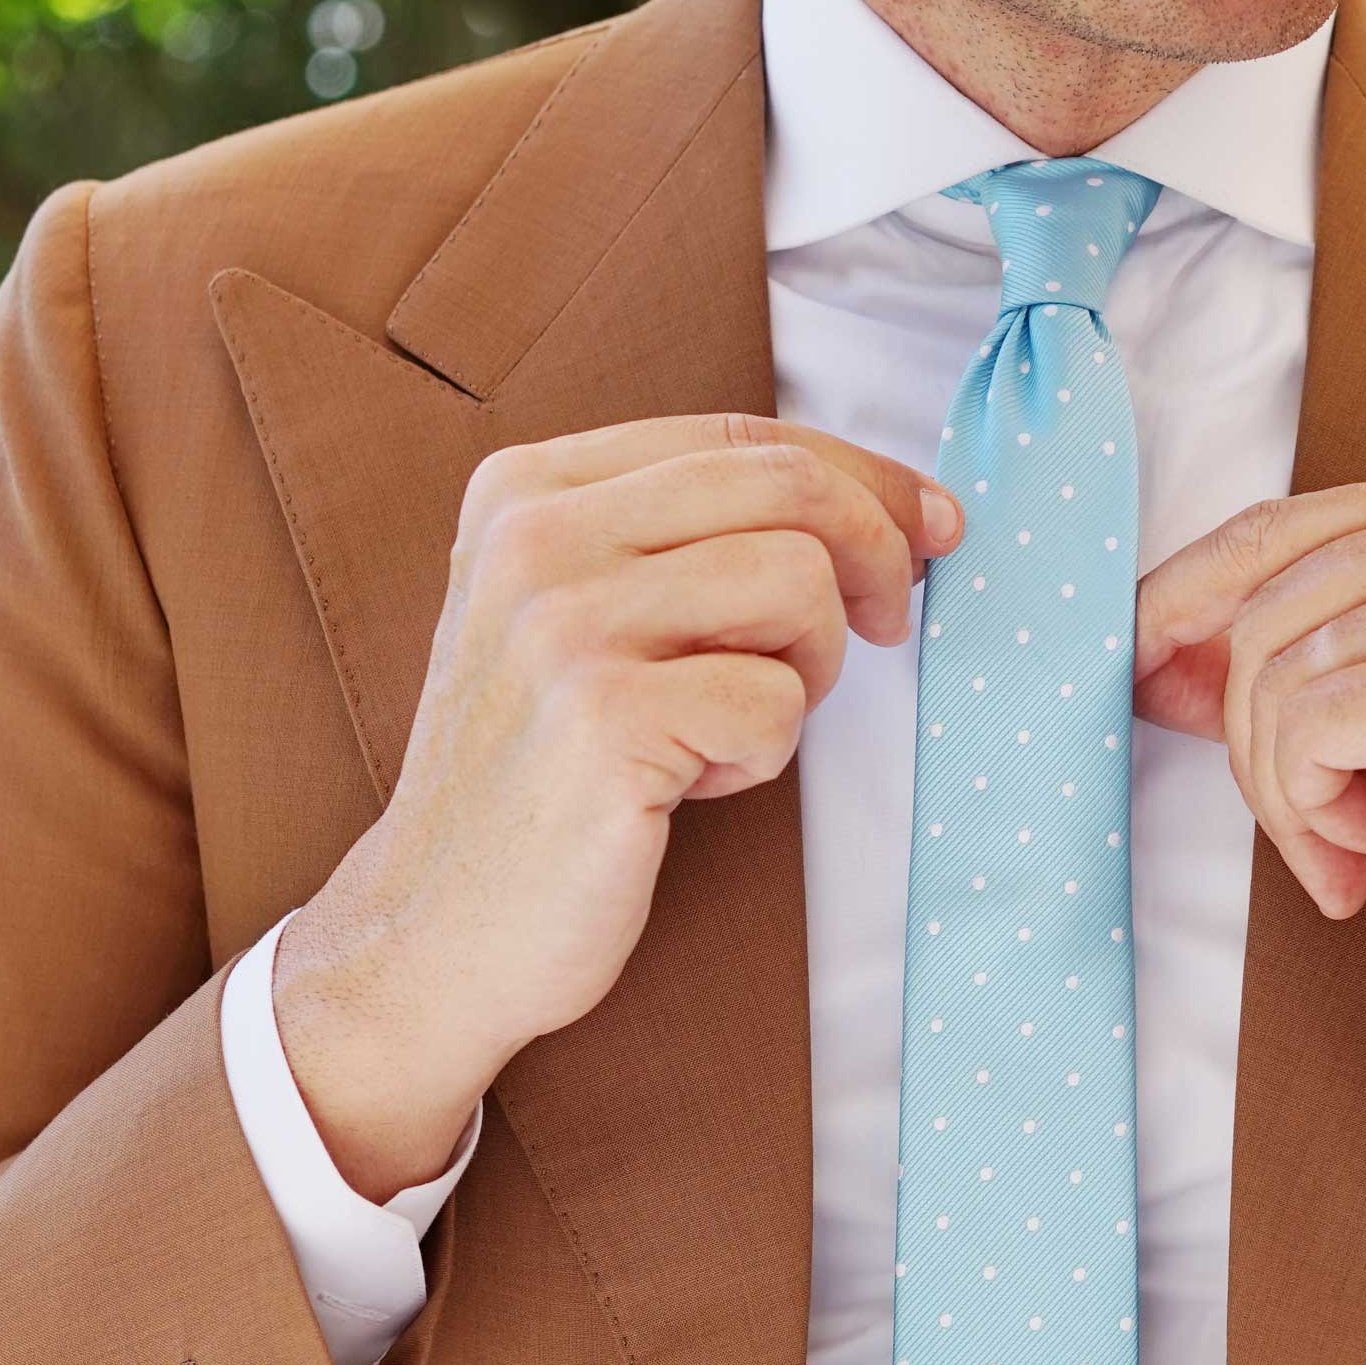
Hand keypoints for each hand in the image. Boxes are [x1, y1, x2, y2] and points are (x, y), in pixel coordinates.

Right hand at [277, 414, 962, 1195]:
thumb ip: (682, 543)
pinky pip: (776, 702)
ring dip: (808, 669)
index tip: (932, 524)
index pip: (741, 435)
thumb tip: (887, 504)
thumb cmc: (539, 778)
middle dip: (876, 553)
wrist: (433, 929)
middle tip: (888, 627)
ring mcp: (562, 625)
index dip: (864, 475)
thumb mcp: (574, 618)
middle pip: (785, 485)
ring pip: (798, 583)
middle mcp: (535, 536)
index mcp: (527, 489)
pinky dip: (762, 755)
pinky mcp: (603, 720)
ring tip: (735, 726)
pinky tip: (690, 786)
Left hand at [1129, 470, 1365, 1214]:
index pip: (1275, 527)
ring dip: (1282, 790)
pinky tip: (1364, 857)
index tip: (1124, 665)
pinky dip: (1308, 811)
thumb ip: (1289, 653)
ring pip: (1273, 674)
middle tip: (1308, 825)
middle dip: (1245, 735)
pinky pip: (1306, 732)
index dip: (1179, 599)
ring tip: (1346, 848)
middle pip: (1262, 604)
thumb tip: (1146, 640)